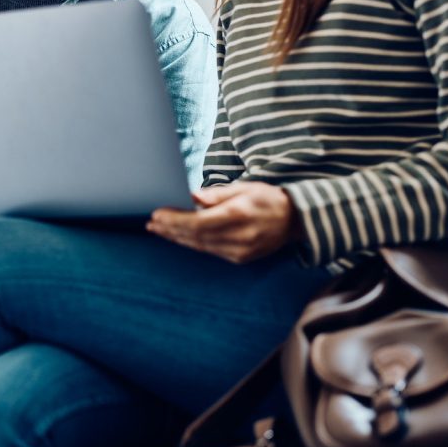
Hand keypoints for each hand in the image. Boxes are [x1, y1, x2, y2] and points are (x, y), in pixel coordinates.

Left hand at [147, 181, 301, 263]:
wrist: (296, 220)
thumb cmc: (268, 199)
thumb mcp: (244, 188)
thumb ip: (216, 195)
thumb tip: (191, 197)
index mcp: (239, 216)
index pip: (198, 222)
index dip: (175, 220)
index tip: (157, 214)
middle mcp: (239, 237)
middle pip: (196, 236)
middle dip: (171, 230)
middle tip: (151, 223)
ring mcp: (241, 251)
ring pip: (201, 246)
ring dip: (177, 238)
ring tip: (159, 230)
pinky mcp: (241, 258)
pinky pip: (210, 251)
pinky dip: (192, 243)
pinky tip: (179, 237)